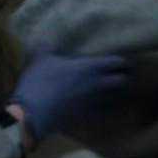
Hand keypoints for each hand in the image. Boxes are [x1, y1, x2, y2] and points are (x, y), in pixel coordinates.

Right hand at [9, 52, 128, 142]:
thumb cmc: (38, 82)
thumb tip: (46, 39)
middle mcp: (97, 84)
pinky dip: (109, 110)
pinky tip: (106, 109)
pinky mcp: (87, 117)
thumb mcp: (41, 59)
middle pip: (123, 81)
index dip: (122, 61)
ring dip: (119, 94)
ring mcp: (94, 102)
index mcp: (90, 66)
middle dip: (125, 77)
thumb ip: (47, 48)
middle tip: (123, 75)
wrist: (31, 113)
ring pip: (117, 99)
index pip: (117, 62)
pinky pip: (105, 113)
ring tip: (118, 91)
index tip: (123, 61)